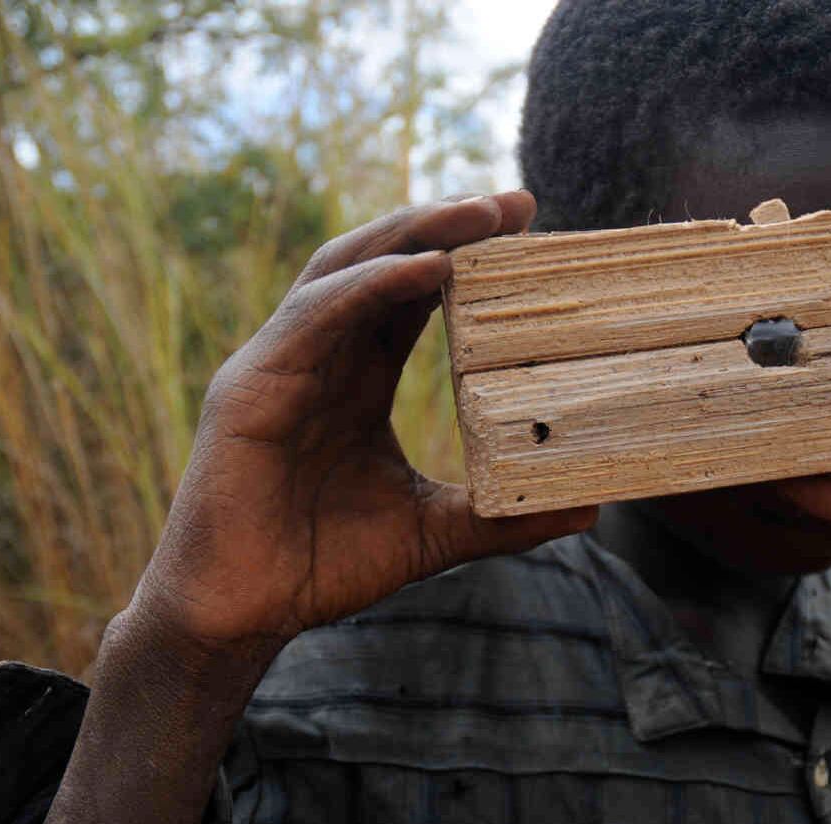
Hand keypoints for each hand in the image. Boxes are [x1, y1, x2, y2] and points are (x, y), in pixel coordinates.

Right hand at [127, 192, 595, 665]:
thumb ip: (502, 517)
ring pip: (346, 270)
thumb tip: (587, 509)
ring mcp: (281, 364)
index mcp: (356, 379)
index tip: (530, 226)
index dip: (465, 256)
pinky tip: (427, 268)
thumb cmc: (323, 567)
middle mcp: (319, 357)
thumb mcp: (431, 532)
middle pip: (383, 263)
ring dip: (413, 235)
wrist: (242, 614)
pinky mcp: (250, 385)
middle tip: (514, 202)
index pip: (413, 296)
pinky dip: (371, 285)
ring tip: (478, 214)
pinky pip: (316, 316)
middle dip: (445, 225)